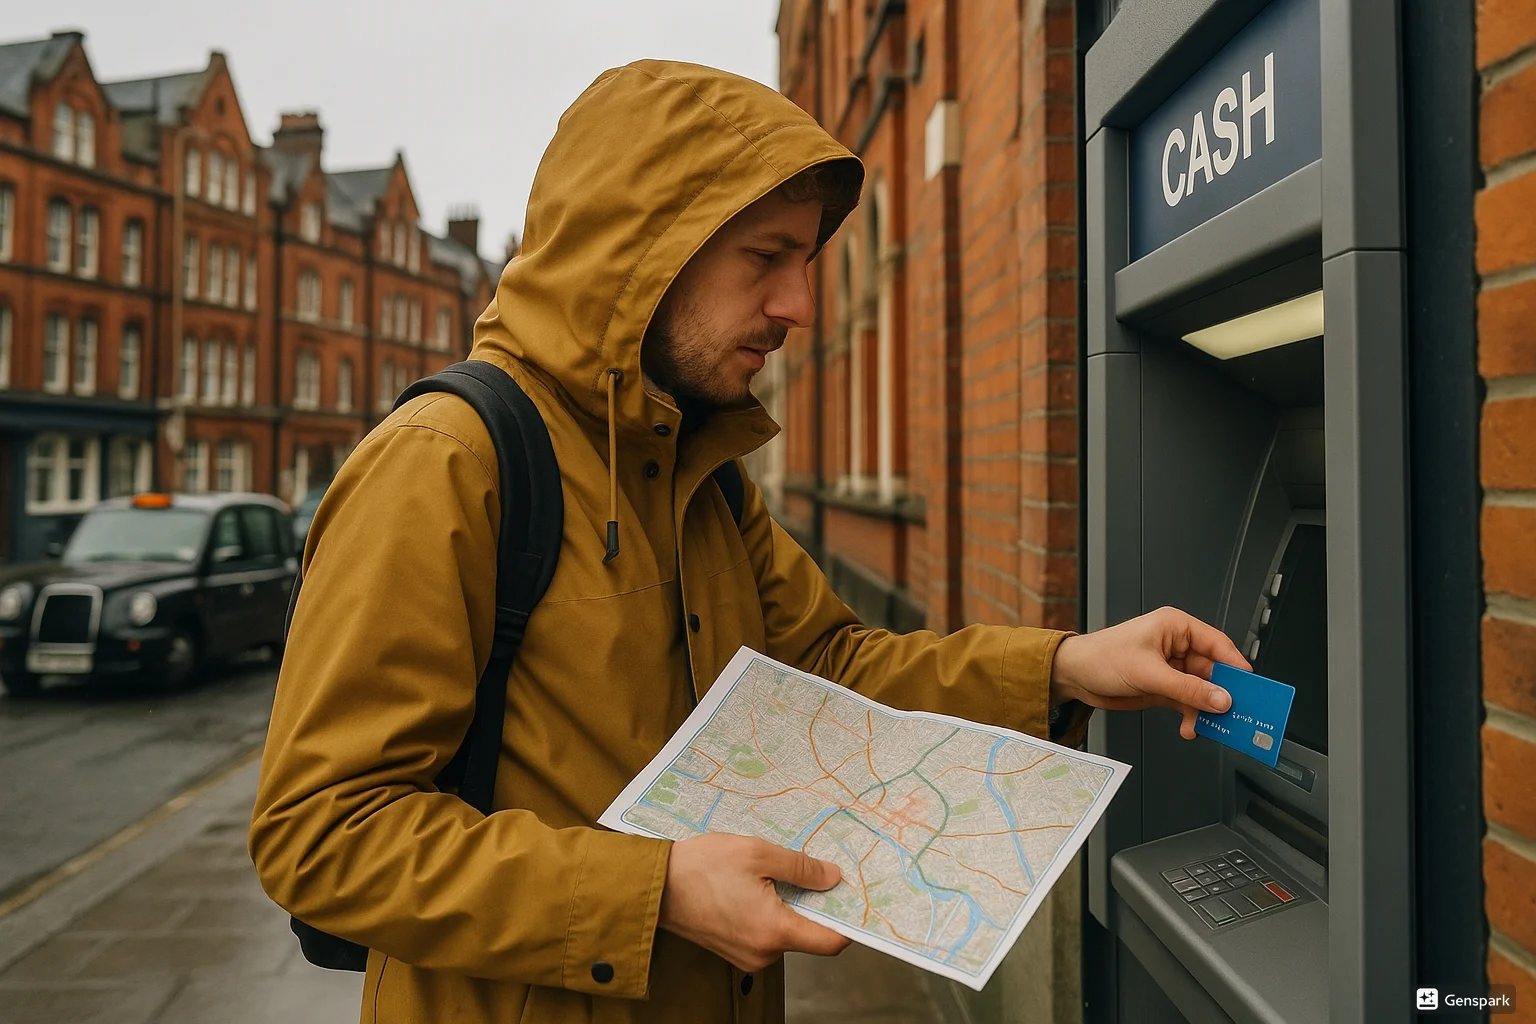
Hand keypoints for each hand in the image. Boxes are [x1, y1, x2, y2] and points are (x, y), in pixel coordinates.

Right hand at [658, 833, 851, 971]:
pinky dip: (771, 914)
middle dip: (815, 906)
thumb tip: (833, 879)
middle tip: (815, 872)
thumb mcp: (757, 854)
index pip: (831, 941)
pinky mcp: (733, 950)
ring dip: (790, 907)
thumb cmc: (701, 867)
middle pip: (808, 936)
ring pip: (786, 934)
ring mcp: (747, 956)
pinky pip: (766, 935)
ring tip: (776, 874)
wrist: (654, 886)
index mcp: (774, 931)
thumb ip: (801, 868)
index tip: (852, 896)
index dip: (847, 920)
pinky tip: (758, 887)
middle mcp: (764, 953)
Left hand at [1049, 607, 1249, 739]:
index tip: (1250, 686)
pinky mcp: (1164, 687)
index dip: (1236, 665)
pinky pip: (1189, 702)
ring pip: (1203, 690)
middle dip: (1222, 693)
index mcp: (1176, 627)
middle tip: (1236, 713)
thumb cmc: (1102, 657)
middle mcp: (1177, 646)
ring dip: (1206, 709)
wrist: (1074, 676)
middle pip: (1214, 671)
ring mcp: (1171, 668)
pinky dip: (1192, 716)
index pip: (1217, 644)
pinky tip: (1191, 727)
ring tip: (1210, 726)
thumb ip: (1188, 688)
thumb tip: (1221, 699)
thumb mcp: (1149, 673)